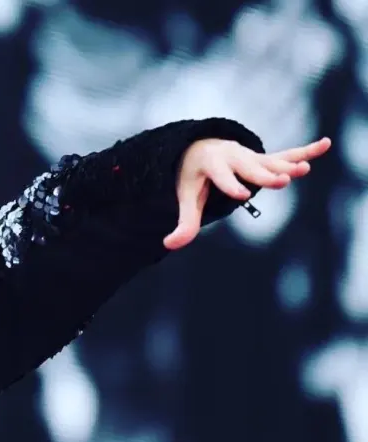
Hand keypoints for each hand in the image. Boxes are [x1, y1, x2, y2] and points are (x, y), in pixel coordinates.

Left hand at [163, 136, 331, 249]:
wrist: (199, 147)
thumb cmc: (192, 177)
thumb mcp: (185, 197)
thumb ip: (183, 223)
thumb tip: (168, 245)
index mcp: (211, 165)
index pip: (221, 177)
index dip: (230, 186)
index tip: (242, 195)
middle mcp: (232, 157)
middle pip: (250, 168)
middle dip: (264, 176)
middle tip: (281, 181)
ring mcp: (251, 157)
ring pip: (271, 162)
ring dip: (288, 166)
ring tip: (304, 171)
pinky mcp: (264, 158)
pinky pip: (287, 154)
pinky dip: (306, 151)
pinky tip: (326, 144)